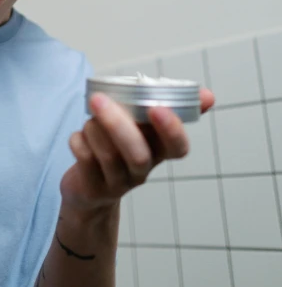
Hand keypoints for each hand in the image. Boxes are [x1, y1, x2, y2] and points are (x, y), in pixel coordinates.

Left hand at [60, 89, 214, 219]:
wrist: (89, 190)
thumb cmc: (119, 148)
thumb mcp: (144, 127)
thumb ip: (166, 106)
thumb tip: (208, 96)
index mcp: (157, 150)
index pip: (177, 148)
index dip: (171, 130)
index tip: (157, 108)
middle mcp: (141, 169)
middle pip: (138, 154)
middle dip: (118, 124)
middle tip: (99, 99)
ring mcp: (117, 182)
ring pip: (109, 156)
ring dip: (95, 129)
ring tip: (89, 117)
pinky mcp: (92, 188)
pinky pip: (84, 160)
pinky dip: (78, 141)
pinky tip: (79, 136)